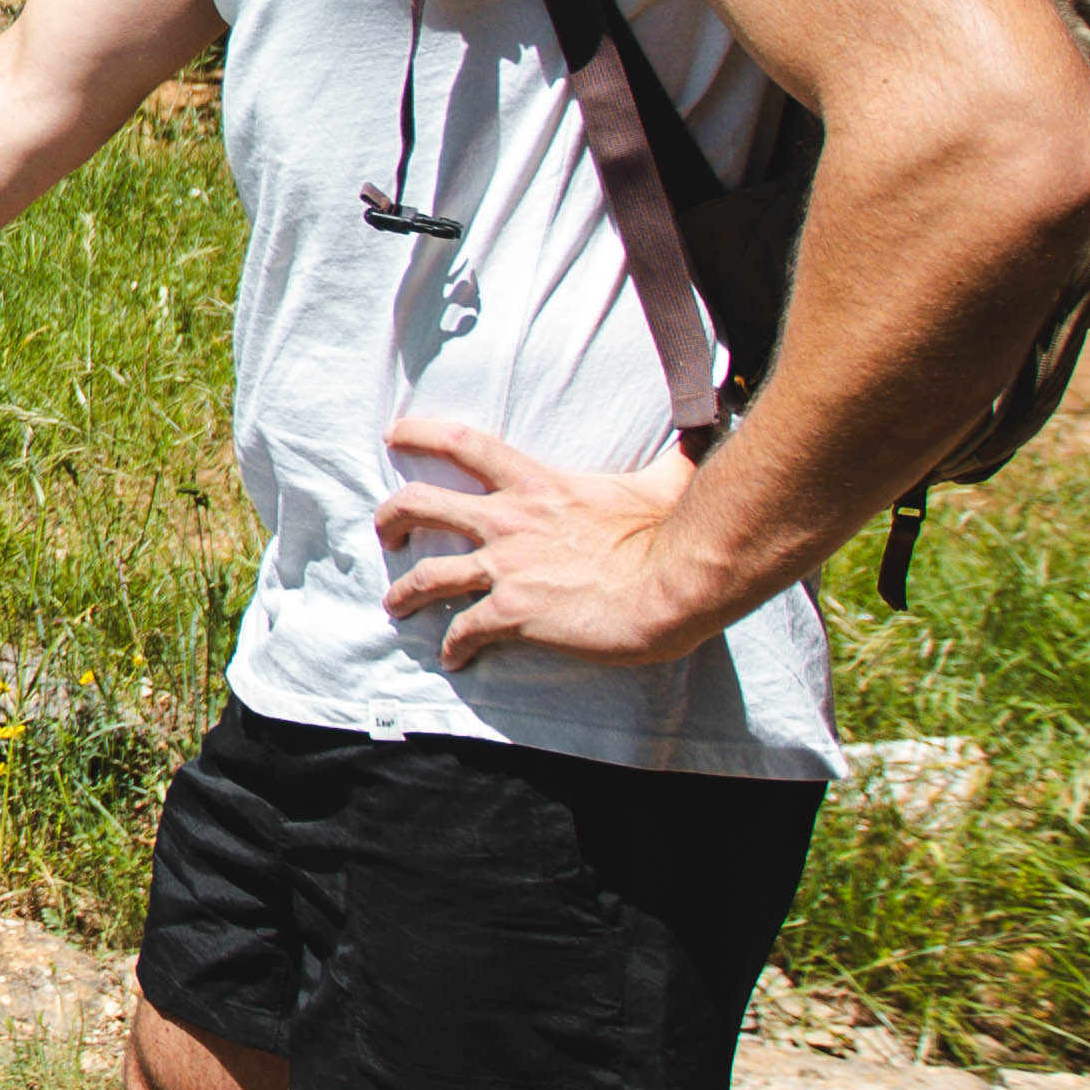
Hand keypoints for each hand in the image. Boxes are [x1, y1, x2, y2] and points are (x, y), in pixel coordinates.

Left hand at [370, 416, 741, 669]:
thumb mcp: (664, 480)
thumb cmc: (670, 533)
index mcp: (536, 484)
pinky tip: (453, 658)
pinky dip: (452, 647)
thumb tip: (703, 431)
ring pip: (426, 577)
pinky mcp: (511, 614)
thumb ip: (671, 455)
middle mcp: (508, 521)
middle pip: (420, 504)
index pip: (463, 443)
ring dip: (403, 593)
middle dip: (390, 517)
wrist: (671, 585)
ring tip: (394, 605)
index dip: (419, 432)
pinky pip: (463, 632)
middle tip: (386, 533)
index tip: (394, 435)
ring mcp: (505, 568)